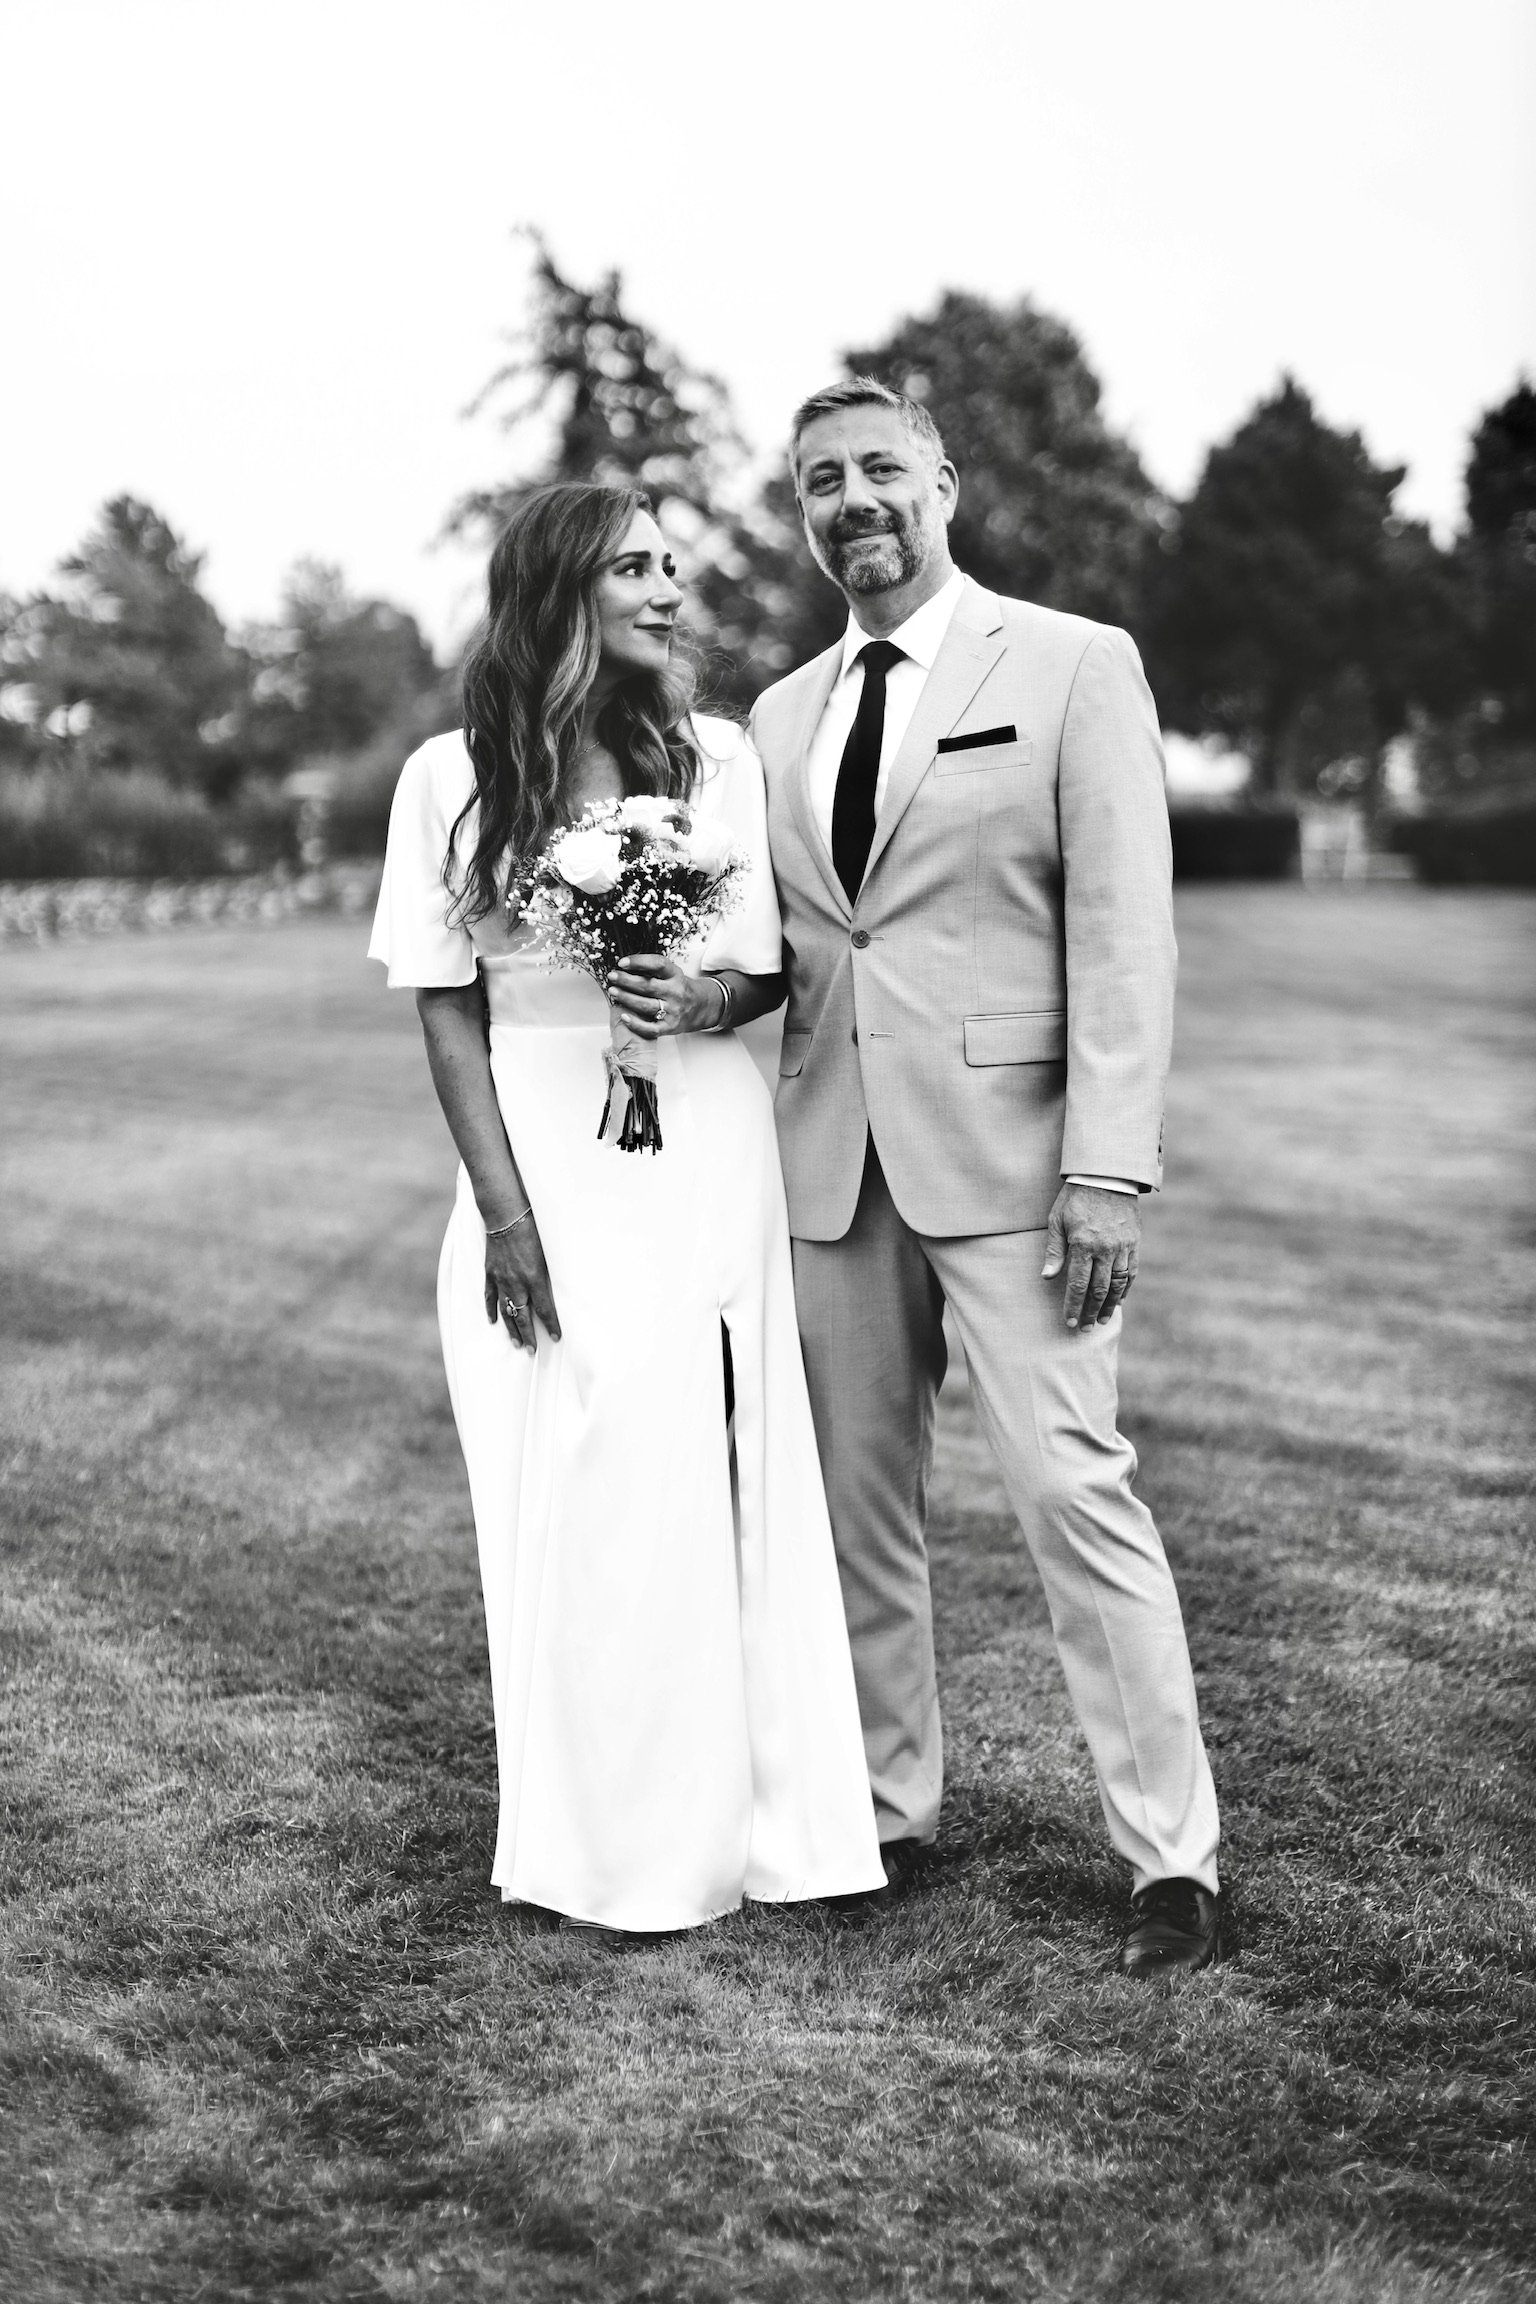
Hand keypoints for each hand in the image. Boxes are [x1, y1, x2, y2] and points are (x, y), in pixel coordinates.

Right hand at [482, 1212, 560, 1351]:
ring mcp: (500, 1280)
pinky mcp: (490, 1273)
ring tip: (516, 1343)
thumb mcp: (549, 1251)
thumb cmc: (532, 1228)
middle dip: (529, 1335)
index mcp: (534, 1278)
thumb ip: (552, 1272)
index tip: (556, 1338)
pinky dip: (491, 1310)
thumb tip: (560, 1287)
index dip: (551, 1326)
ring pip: (505, 1311)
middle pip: (522, 1316)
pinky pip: (489, 1296)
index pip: (545, 1309)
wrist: (505, 1215)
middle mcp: (516, 1283)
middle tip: (533, 1351)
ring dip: (511, 1329)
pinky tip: (493, 1321)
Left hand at [606, 953, 721, 1038]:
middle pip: (648, 986)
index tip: (622, 962)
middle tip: (612, 977)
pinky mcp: (670, 1026)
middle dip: (626, 981)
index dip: (639, 962)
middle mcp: (675, 992)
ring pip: (646, 1005)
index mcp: (675, 975)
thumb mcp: (671, 974)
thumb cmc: (679, 989)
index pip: (658, 964)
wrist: (701, 1007)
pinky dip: (636, 1024)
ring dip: (626, 998)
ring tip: (614, 992)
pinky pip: (651, 1028)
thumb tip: (624, 967)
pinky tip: (624, 1017)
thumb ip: (652, 971)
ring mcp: (673, 1010)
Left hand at [1041, 1183, 1139, 1328]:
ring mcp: (1122, 1246)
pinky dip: (1125, 1289)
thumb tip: (1047, 1277)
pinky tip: (1119, 1301)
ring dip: (1110, 1306)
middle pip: (1099, 1289)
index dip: (1074, 1306)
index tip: (1069, 1322)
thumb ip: (1054, 1250)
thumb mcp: (1057, 1219)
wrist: (1107, 1175)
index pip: (1077, 1284)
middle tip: (1085, 1329)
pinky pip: (1131, 1271)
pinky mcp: (1134, 1242)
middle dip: (1091, 1312)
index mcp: (1082, 1243)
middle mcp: (1105, 1248)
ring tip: (1103, 1321)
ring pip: (1117, 1284)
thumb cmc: (1075, 1197)